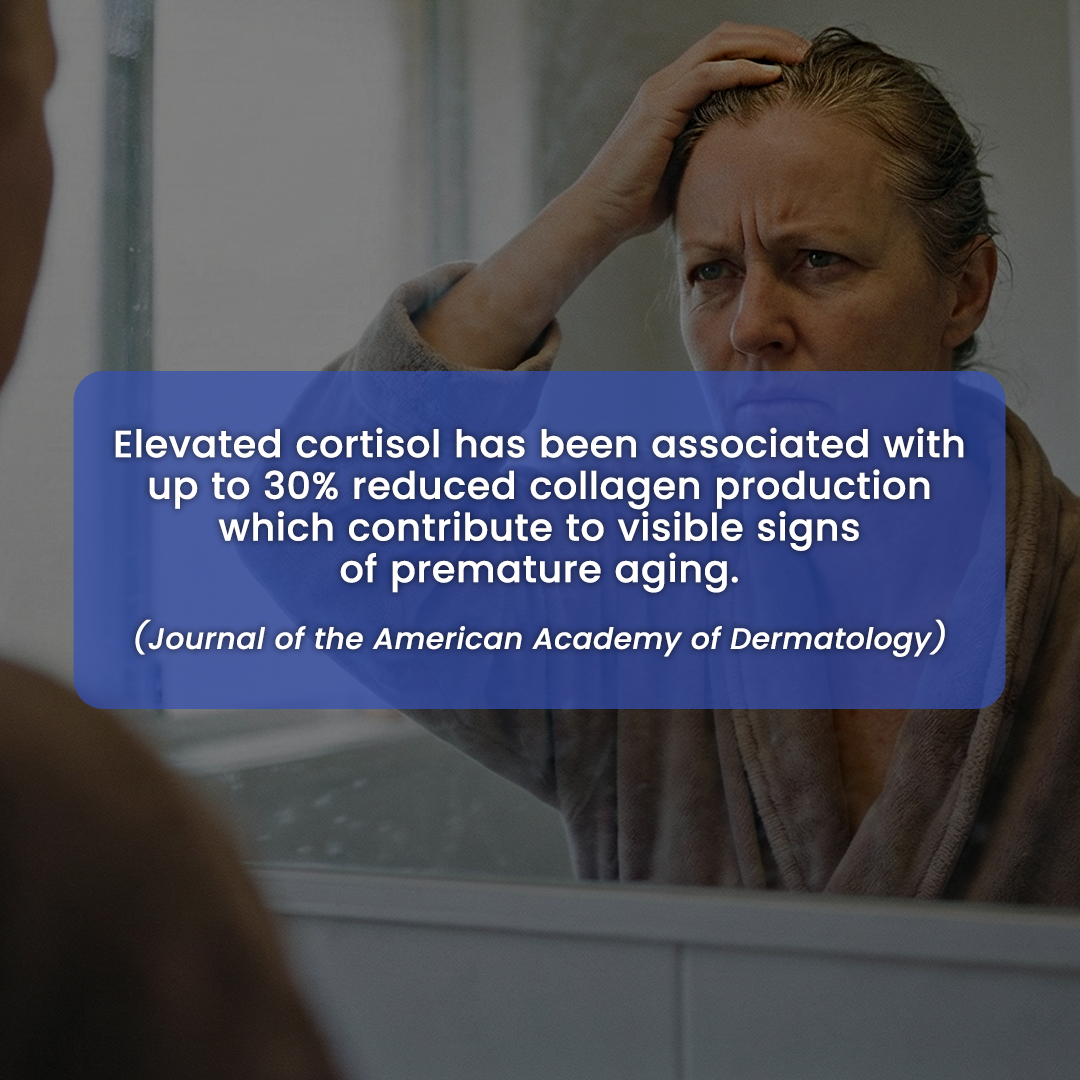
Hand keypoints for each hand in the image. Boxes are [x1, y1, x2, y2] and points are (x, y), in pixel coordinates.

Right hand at [572, 22, 808, 240]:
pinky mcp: (660, 107)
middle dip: (770, 38)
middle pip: (726, 37)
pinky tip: (771, 76)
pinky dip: (743, 70)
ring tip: (799, 57)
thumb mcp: (684, 171)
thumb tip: (745, 167)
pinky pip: (708, 74)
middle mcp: (665, 83)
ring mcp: (661, 91)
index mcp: (671, 94)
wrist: (600, 214)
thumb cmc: (637, 203)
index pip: (722, 52)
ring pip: (720, 46)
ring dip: (764, 46)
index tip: (797, 65)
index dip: (760, 50)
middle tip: (808, 52)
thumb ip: (709, 154)